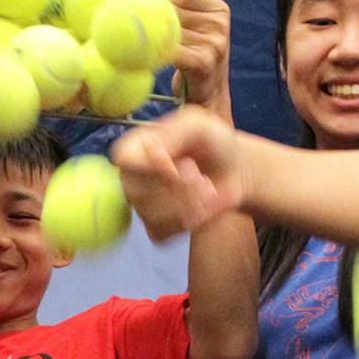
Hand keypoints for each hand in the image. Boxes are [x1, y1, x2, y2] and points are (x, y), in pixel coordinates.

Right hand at [110, 108, 247, 240]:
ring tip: (209, 191)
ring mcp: (142, 205)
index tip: (175, 168)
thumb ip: (174, 134)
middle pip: (136, 191)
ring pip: (151, 215)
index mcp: (137, 146)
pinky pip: (162, 232)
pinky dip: (188, 222)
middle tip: (202, 179)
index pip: (123, 158)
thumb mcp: (199, 126)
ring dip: (188, 205)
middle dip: (177, 188)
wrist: (236, 172)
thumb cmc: (215, 143)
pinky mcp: (157, 228)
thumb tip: (153, 158)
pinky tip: (203, 209)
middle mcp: (133, 177)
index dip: (147, 167)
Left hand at [169, 0, 233, 118]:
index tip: (172, 24)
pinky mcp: (202, 61)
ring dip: (159, 42)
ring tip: (168, 56)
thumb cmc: (201, 57)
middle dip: (162, 25)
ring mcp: (213, 42)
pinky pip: (168, 49)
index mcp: (220, 9)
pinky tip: (158, 62)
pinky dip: (157, 55)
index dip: (167, 7)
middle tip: (169, 44)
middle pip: (171, 10)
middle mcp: (220, 23)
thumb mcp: (204, 23)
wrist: (208, 97)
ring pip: (167, 30)